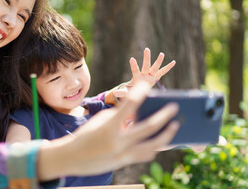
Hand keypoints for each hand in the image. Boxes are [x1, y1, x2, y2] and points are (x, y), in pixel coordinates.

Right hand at [37, 81, 179, 179]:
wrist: (72, 158)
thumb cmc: (86, 135)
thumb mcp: (101, 121)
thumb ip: (120, 116)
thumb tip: (138, 115)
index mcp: (109, 127)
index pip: (128, 106)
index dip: (139, 93)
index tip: (147, 84)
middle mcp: (118, 142)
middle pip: (148, 127)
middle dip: (163, 116)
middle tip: (174, 107)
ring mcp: (122, 155)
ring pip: (152, 146)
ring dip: (166, 135)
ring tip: (174, 126)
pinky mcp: (124, 163)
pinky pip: (145, 155)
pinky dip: (154, 147)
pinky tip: (159, 141)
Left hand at [114, 47, 175, 97]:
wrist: (137, 91)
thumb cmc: (131, 91)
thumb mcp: (127, 93)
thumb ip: (122, 92)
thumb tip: (115, 93)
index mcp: (137, 78)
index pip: (135, 70)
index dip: (133, 65)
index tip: (132, 58)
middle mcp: (144, 75)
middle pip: (146, 66)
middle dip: (146, 58)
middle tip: (146, 49)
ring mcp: (150, 75)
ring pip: (154, 67)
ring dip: (158, 61)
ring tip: (162, 54)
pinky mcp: (155, 77)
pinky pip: (162, 72)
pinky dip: (168, 68)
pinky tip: (173, 62)